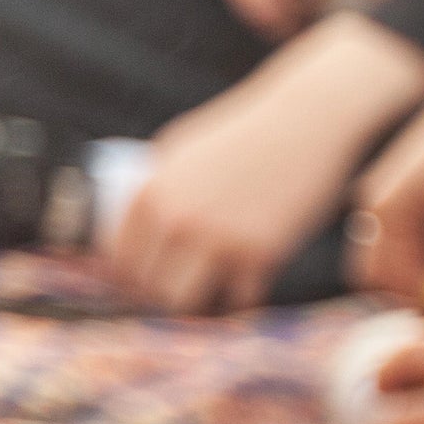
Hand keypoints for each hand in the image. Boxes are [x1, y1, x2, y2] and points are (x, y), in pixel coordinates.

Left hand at [104, 15, 423, 311]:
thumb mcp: (180, 149)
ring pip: (186, 302)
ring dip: (194, 303)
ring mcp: (219, 239)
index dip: (126, 278)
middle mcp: (178, 220)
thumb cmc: (241, 132)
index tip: (140, 282)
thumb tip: (127, 222)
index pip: (118, 259)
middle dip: (158, 296)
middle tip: (174, 291)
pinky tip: (242, 288)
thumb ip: (155, 186)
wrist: (305, 120)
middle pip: (148, 288)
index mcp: (150, 194)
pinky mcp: (261, 253)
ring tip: (204, 295)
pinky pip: (238, 298)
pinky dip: (240, 298)